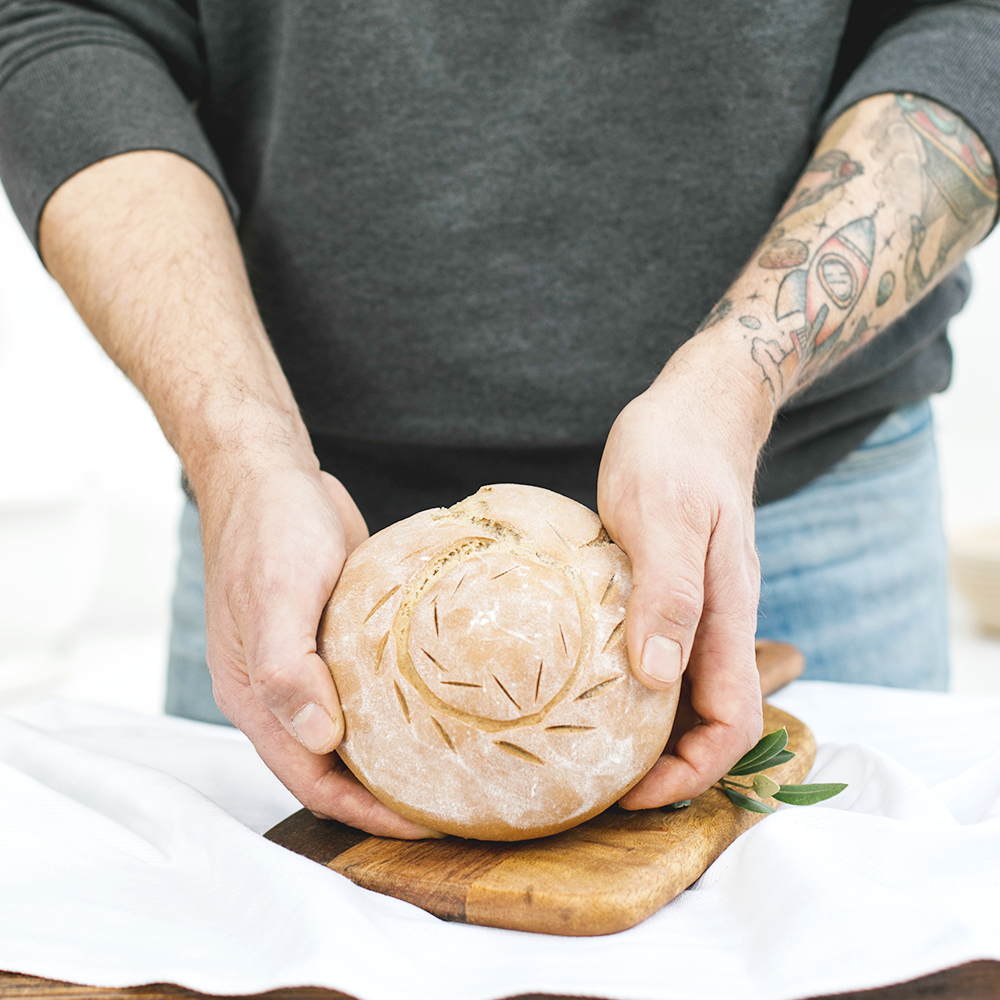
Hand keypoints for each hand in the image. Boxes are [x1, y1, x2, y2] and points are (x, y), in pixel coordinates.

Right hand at [197, 455, 441, 838]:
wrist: (272, 473)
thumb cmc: (268, 531)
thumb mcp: (276, 596)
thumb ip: (286, 670)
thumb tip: (320, 740)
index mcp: (257, 699)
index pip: (313, 781)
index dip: (365, 812)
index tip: (425, 823)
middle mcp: (283, 692)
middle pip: (336, 766)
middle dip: (389, 794)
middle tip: (455, 802)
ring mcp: (311, 664)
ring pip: (357, 729)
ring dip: (398, 754)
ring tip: (458, 766)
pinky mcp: (338, 637)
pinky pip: (370, 686)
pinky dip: (400, 705)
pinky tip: (442, 706)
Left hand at [597, 341, 770, 807]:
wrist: (695, 410)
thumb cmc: (677, 455)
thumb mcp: (666, 518)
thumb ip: (669, 595)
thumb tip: (657, 679)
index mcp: (725, 616)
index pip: (731, 722)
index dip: (690, 772)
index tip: (633, 793)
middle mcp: (715, 622)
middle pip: (709, 720)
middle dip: (666, 767)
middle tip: (598, 785)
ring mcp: (694, 607)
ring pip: (682, 693)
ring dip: (646, 732)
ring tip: (588, 752)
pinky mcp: (668, 590)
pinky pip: (659, 654)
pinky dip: (630, 686)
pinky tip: (587, 686)